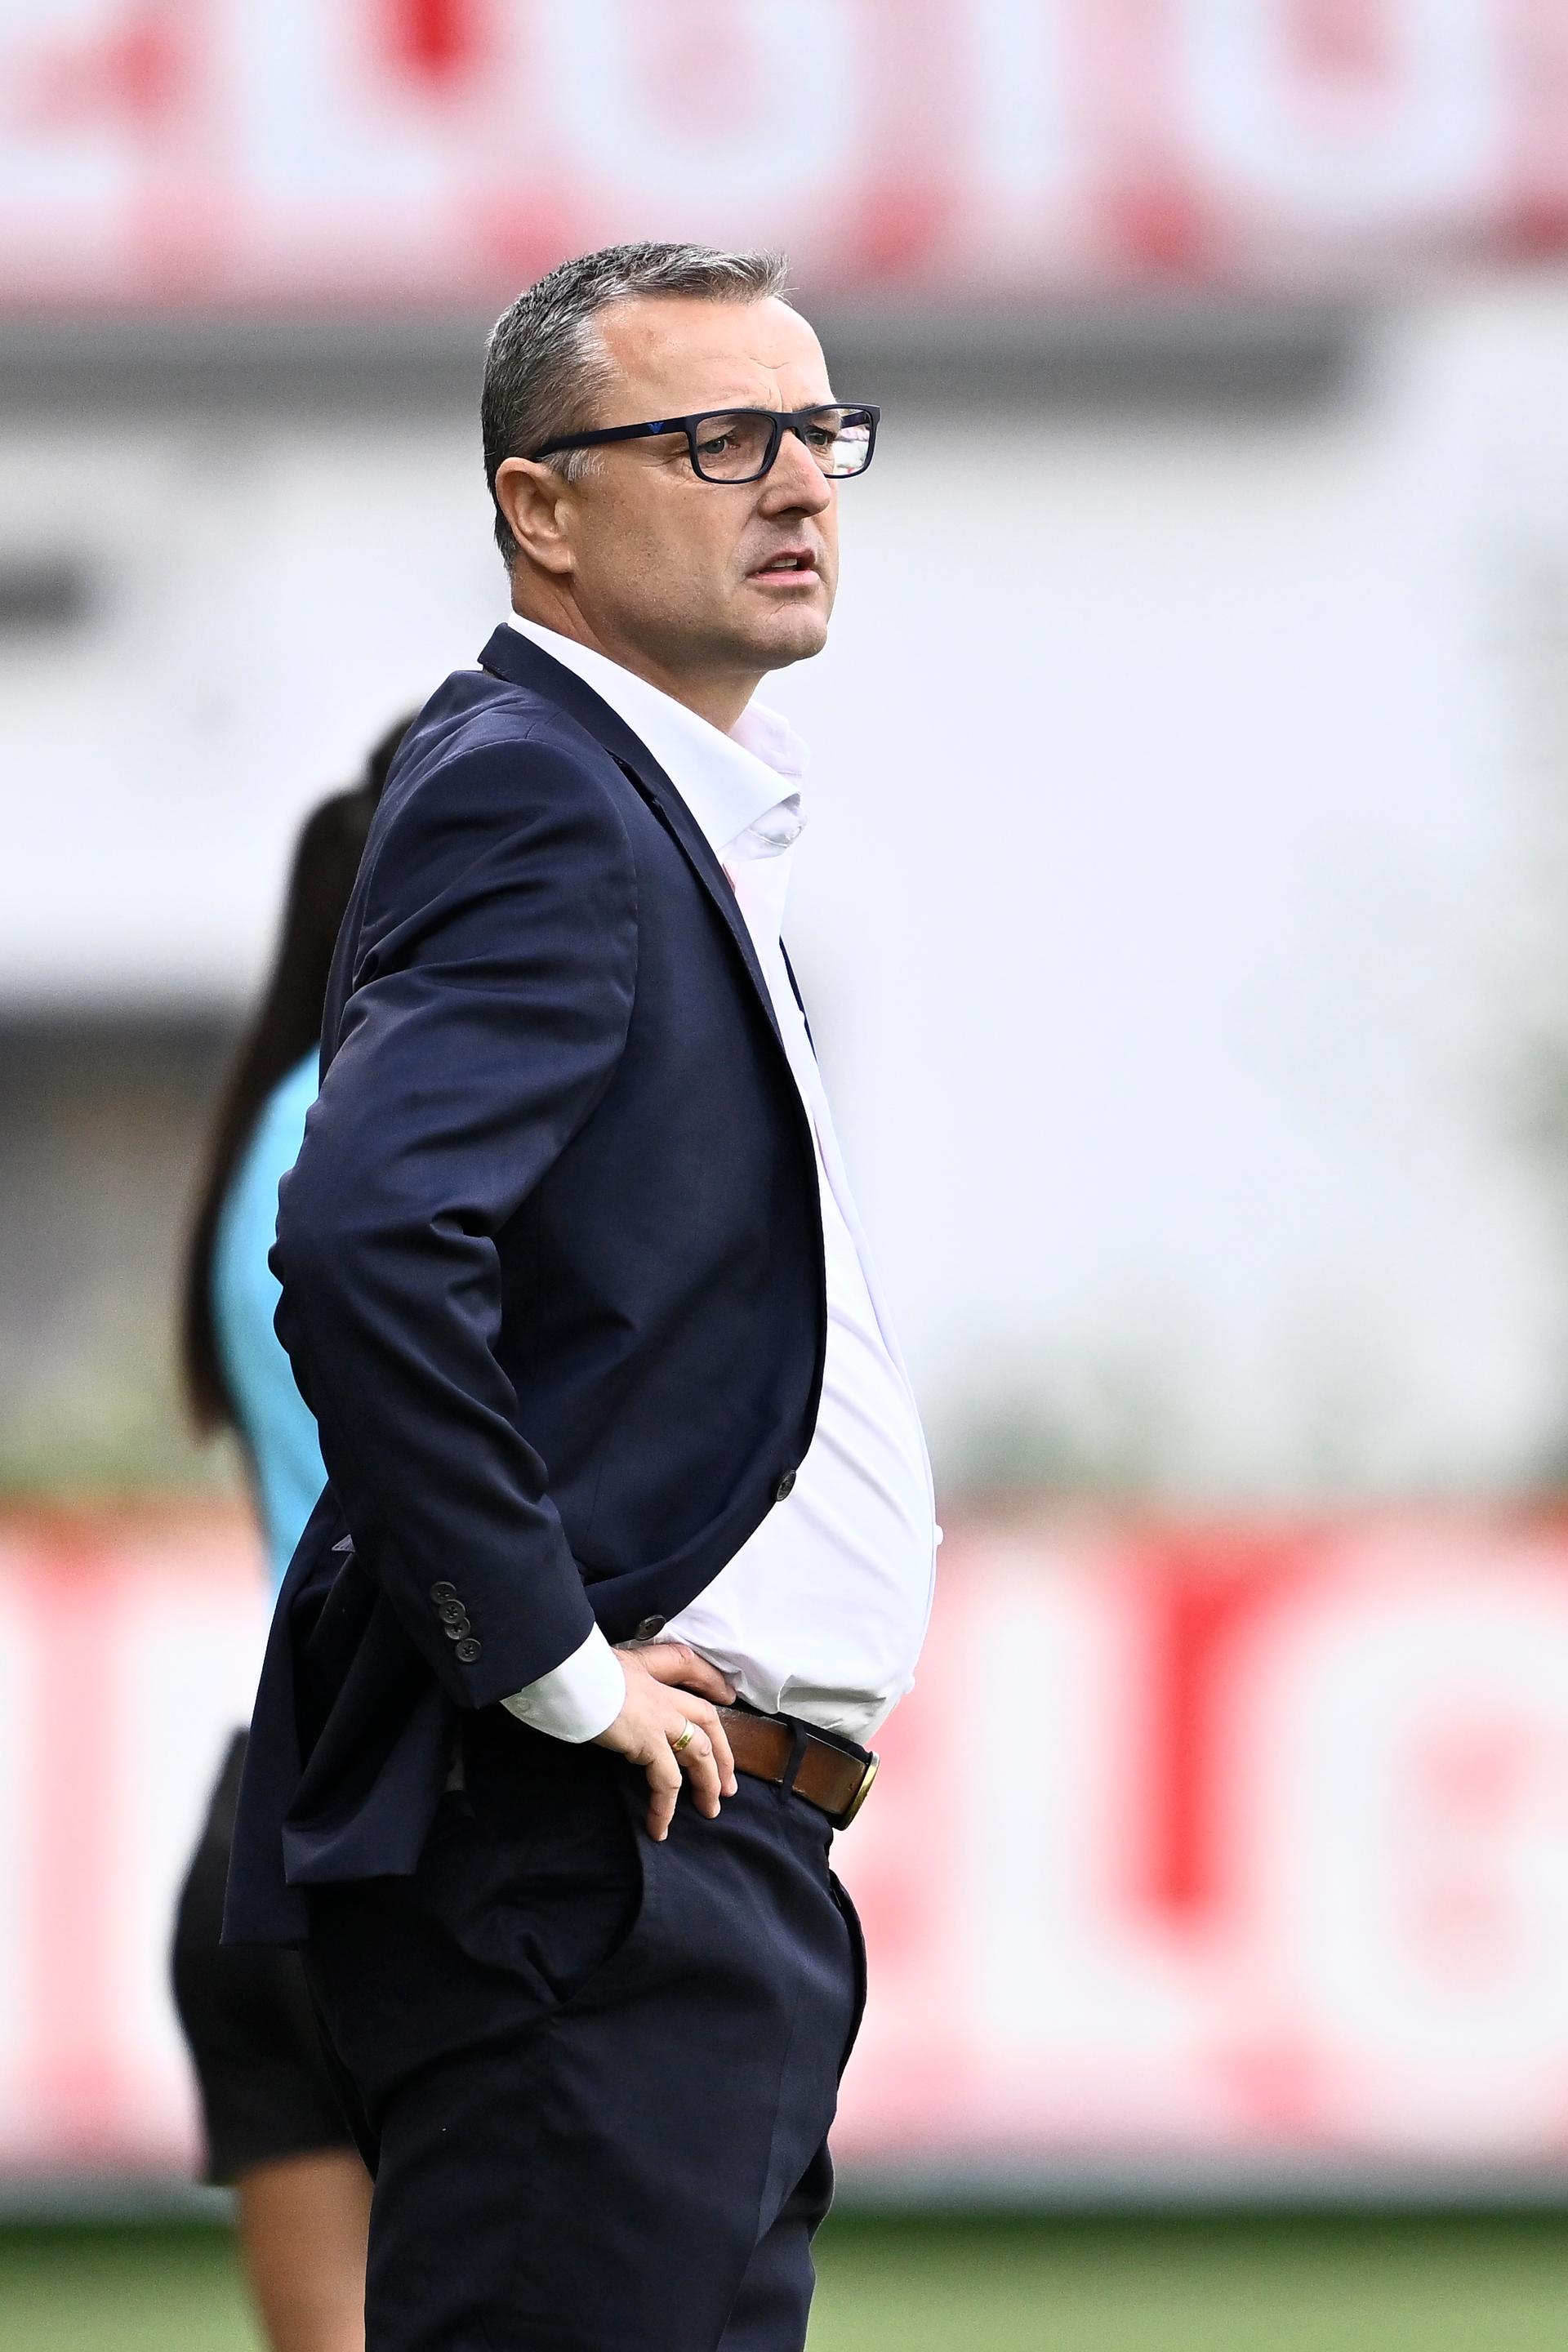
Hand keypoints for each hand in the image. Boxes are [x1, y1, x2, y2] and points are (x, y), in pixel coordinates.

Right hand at [594, 1640, 738, 1840]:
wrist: (568, 1671)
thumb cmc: (574, 1667)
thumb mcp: (597, 1662)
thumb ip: (609, 1678)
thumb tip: (601, 1697)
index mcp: (647, 1667)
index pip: (686, 1665)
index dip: (710, 1680)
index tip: (726, 1695)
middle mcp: (660, 1692)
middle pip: (706, 1719)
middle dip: (722, 1752)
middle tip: (727, 1783)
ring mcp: (659, 1717)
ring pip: (698, 1752)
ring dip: (708, 1783)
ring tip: (709, 1809)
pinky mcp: (648, 1742)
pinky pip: (667, 1781)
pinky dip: (665, 1806)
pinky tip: (660, 1827)